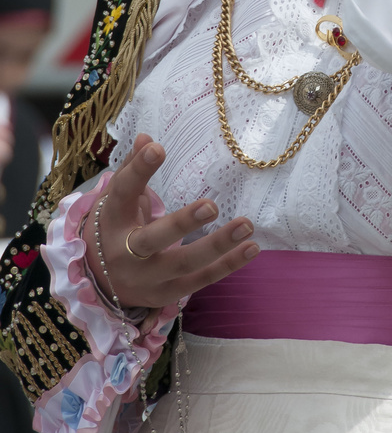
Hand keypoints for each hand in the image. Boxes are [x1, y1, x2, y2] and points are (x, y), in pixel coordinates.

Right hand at [82, 134, 258, 308]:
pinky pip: (200, 281)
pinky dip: (228, 265)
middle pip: (152, 239)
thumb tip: (146, 138)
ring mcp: (146, 277)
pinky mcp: (166, 295)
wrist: (99, 281)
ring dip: (218, 245)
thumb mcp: (118, 198)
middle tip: (211, 206)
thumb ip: (133, 168)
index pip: (123, 192)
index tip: (158, 148)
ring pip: (183, 263)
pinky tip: (252, 247)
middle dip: (182, 223)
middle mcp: (124, 252)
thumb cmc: (117, 226)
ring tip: (246, 225)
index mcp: (111, 219)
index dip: (139, 170)